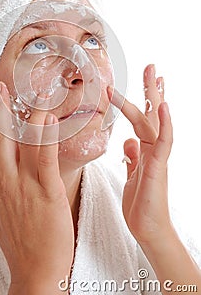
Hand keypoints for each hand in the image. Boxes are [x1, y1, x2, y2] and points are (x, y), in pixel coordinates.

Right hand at [0, 82, 73, 292]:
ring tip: (33, 92)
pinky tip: (49, 119)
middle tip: (0, 84)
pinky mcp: (49, 191)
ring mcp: (26, 184)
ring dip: (27, 115)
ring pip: (23, 143)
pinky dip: (47, 137)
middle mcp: (7, 179)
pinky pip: (47, 159)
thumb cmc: (17, 241)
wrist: (35, 270)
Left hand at [108, 64, 173, 245]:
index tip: (147, 79)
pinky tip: (165, 106)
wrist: (147, 229)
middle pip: (153, 113)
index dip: (146, 98)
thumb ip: (133, 156)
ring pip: (155, 121)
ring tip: (153, 75)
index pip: (145, 117)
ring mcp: (158, 156)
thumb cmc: (140, 204)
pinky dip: (166, 123)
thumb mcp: (131, 174)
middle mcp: (154, 148)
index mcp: (146, 148)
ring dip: (153, 98)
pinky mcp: (159, 166)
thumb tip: (128, 141)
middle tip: (150, 65)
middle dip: (151, 89)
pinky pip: (164, 141)